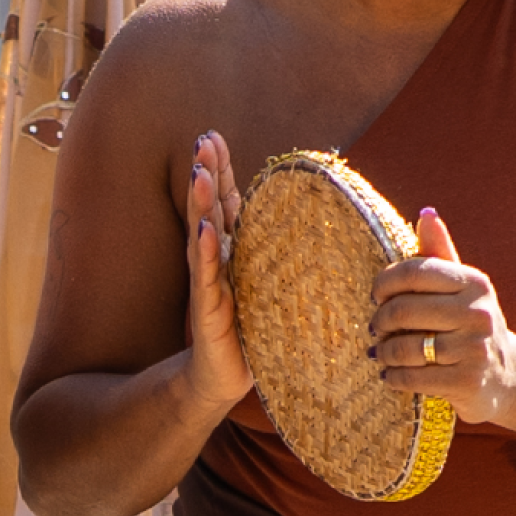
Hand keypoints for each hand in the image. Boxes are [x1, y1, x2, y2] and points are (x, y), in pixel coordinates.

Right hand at [176, 129, 250, 421]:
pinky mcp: (209, 312)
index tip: (212, 136)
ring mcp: (209, 285)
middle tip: (202, 139)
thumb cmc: (251, 330)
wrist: (223, 379)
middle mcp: (216, 262)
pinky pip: (208, 278)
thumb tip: (317, 218)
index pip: (224, 202)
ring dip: (200, 203)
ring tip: (197, 173)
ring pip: (203, 236)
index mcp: (232, 251)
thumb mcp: (270, 283)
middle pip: (209, 209)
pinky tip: (204, 230)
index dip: (219, 170)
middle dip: (205, 173)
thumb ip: (277, 251)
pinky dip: (206, 252)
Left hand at [368, 207, 515, 420]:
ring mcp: (474, 349)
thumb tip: (426, 214)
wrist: (507, 375)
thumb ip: (440, 253)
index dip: (384, 283)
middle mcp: (478, 313)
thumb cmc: (470, 324)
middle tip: (376, 328)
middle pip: (402, 310)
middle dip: (379, 321)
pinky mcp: (466, 382)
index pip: (414, 271)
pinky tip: (391, 374)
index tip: (376, 296)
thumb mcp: (461, 288)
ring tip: (381, 353)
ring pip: (403, 348)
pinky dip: (393, 377)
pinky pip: (410, 377)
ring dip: (383, 353)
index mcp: (474, 282)